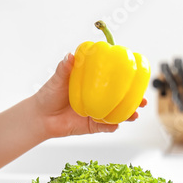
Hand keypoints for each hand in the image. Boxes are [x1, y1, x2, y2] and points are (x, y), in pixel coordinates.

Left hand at [32, 52, 146, 138]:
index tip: (138, 75)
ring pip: (117, 114)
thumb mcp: (57, 79)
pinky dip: (111, 126)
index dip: (127, 78)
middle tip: (142, 100)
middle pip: (121, 98)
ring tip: (134, 115)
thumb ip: (64, 68)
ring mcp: (97, 112)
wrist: (40, 117)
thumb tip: (70, 55)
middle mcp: (99, 98)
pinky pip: (105, 127)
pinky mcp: (92, 126)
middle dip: (134, 100)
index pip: (113, 80)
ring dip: (127, 115)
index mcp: (94, 84)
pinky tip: (115, 125)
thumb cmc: (49, 95)